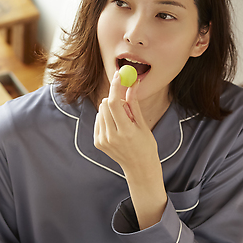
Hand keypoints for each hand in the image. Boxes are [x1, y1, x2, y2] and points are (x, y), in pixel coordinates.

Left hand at [94, 71, 167, 229]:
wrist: (138, 168)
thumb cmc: (145, 145)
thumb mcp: (143, 124)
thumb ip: (134, 104)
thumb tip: (132, 84)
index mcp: (125, 131)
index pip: (114, 103)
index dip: (115, 87)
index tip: (118, 75)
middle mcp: (111, 136)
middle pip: (105, 105)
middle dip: (115, 98)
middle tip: (125, 101)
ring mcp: (102, 140)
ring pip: (101, 111)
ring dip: (111, 109)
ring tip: (123, 121)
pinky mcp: (97, 142)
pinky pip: (99, 120)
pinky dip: (106, 118)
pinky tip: (116, 127)